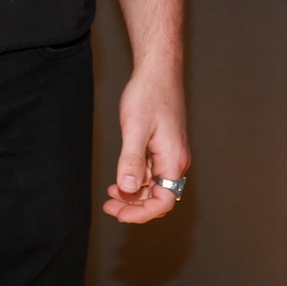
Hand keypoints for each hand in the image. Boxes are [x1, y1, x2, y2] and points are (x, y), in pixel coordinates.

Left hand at [103, 65, 187, 223]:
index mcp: (173, 160)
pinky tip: (120, 179)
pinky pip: (153, 173)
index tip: (119, 214)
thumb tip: (127, 187)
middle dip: (135, 206)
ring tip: (111, 195)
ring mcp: (171, 154)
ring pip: (155, 186)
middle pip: (159, 197)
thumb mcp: (135, 128)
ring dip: (134, 194)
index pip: (163, 202)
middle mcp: (176, 161)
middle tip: (109, 207)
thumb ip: (132, 159)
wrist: (158, 71)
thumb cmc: (149, 94)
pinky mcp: (165, 147)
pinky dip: (137, 179)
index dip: (141, 213)